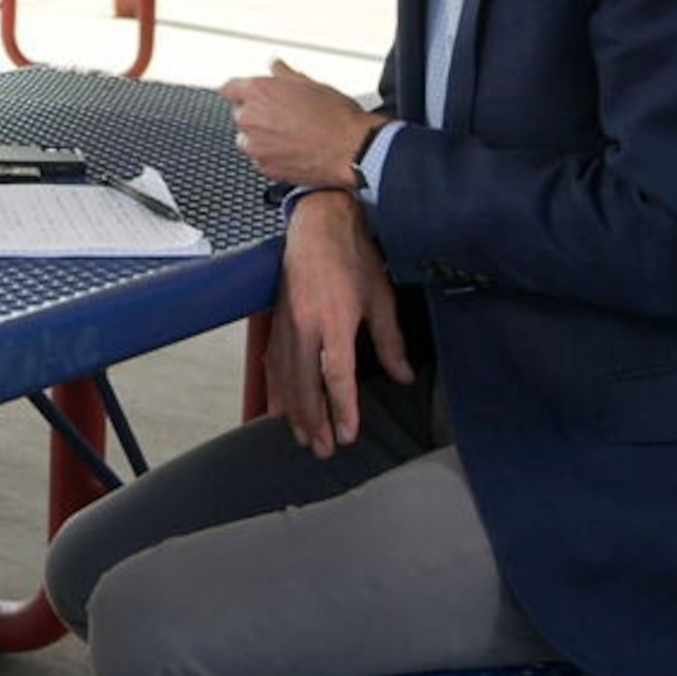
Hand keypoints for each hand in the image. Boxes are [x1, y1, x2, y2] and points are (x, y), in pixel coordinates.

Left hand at [222, 60, 378, 189]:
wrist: (353, 150)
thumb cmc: (336, 117)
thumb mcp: (311, 84)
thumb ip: (284, 74)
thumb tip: (275, 67)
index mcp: (258, 92)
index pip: (230, 88)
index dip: (241, 91)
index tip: (247, 94)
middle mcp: (250, 119)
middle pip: (241, 115)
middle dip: (258, 115)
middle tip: (284, 116)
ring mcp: (256, 147)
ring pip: (250, 140)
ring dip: (263, 138)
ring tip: (292, 136)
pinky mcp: (265, 169)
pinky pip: (261, 160)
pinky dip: (273, 157)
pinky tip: (295, 151)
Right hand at [264, 192, 413, 457]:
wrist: (319, 225)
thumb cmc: (353, 256)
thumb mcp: (381, 298)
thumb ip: (391, 342)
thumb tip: (404, 377)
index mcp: (333, 319)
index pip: (336, 376)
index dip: (341, 408)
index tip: (346, 434)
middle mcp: (303, 325)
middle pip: (304, 384)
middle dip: (313, 420)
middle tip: (323, 450)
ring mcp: (285, 323)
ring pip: (284, 377)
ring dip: (293, 410)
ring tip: (304, 437)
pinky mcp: (277, 320)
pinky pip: (272, 362)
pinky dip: (276, 388)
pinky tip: (280, 408)